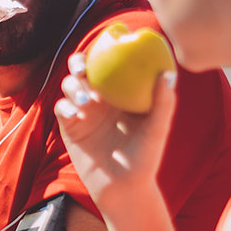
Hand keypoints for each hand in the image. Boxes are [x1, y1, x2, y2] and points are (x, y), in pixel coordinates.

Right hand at [54, 53, 177, 209]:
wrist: (123, 189)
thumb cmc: (146, 160)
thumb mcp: (157, 131)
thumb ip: (163, 103)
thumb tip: (169, 73)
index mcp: (121, 94)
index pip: (110, 64)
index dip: (105, 49)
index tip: (108, 41)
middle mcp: (101, 99)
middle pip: (84, 71)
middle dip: (79, 62)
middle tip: (84, 65)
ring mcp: (84, 112)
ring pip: (70, 86)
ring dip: (72, 86)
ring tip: (85, 98)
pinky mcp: (70, 127)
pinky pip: (62, 109)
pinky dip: (65, 106)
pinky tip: (74, 112)